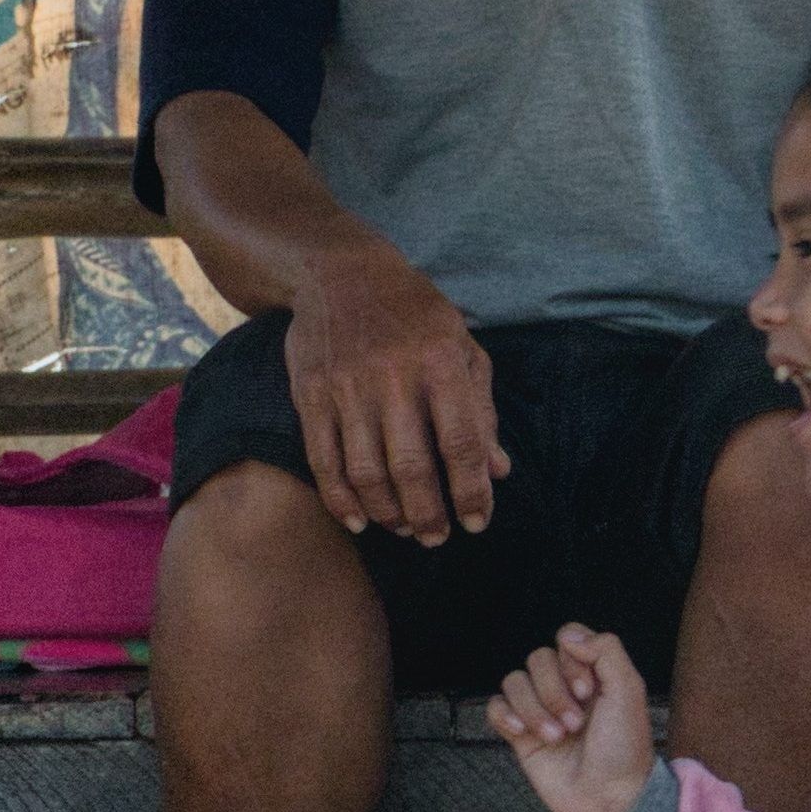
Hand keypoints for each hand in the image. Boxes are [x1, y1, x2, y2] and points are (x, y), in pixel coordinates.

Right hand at [284, 247, 508, 541]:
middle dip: (428, 515)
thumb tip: (499, 471)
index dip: (472, 491)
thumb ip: (482, 410)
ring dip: (388, 513)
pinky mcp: (311, 395)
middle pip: (412, 467)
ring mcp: (347, 387)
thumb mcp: (463, 347)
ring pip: (367, 472)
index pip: (461, 443)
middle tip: (437, 538)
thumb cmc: (415, 315)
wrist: (340, 273)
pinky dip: (341, 500)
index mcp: (441, 362)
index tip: (477, 523)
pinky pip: (324, 461)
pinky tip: (360, 521)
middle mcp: (394, 376)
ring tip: (405, 529)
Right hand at [494, 625, 656, 811]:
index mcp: (593, 675)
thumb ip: (606, 650)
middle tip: (576, 723)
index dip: (571, 661)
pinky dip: (505, 715)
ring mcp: (541, 712)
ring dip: (534, 709)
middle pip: (537, 660)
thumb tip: (569, 636)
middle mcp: (565, 689)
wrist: (609, 799)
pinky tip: (523, 732)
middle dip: (554, 691)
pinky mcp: (521, 737)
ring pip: (514, 681)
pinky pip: (495, 707)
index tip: (589, 692)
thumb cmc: (624, 749)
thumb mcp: (629, 691)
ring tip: (558, 737)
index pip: (565, 640)